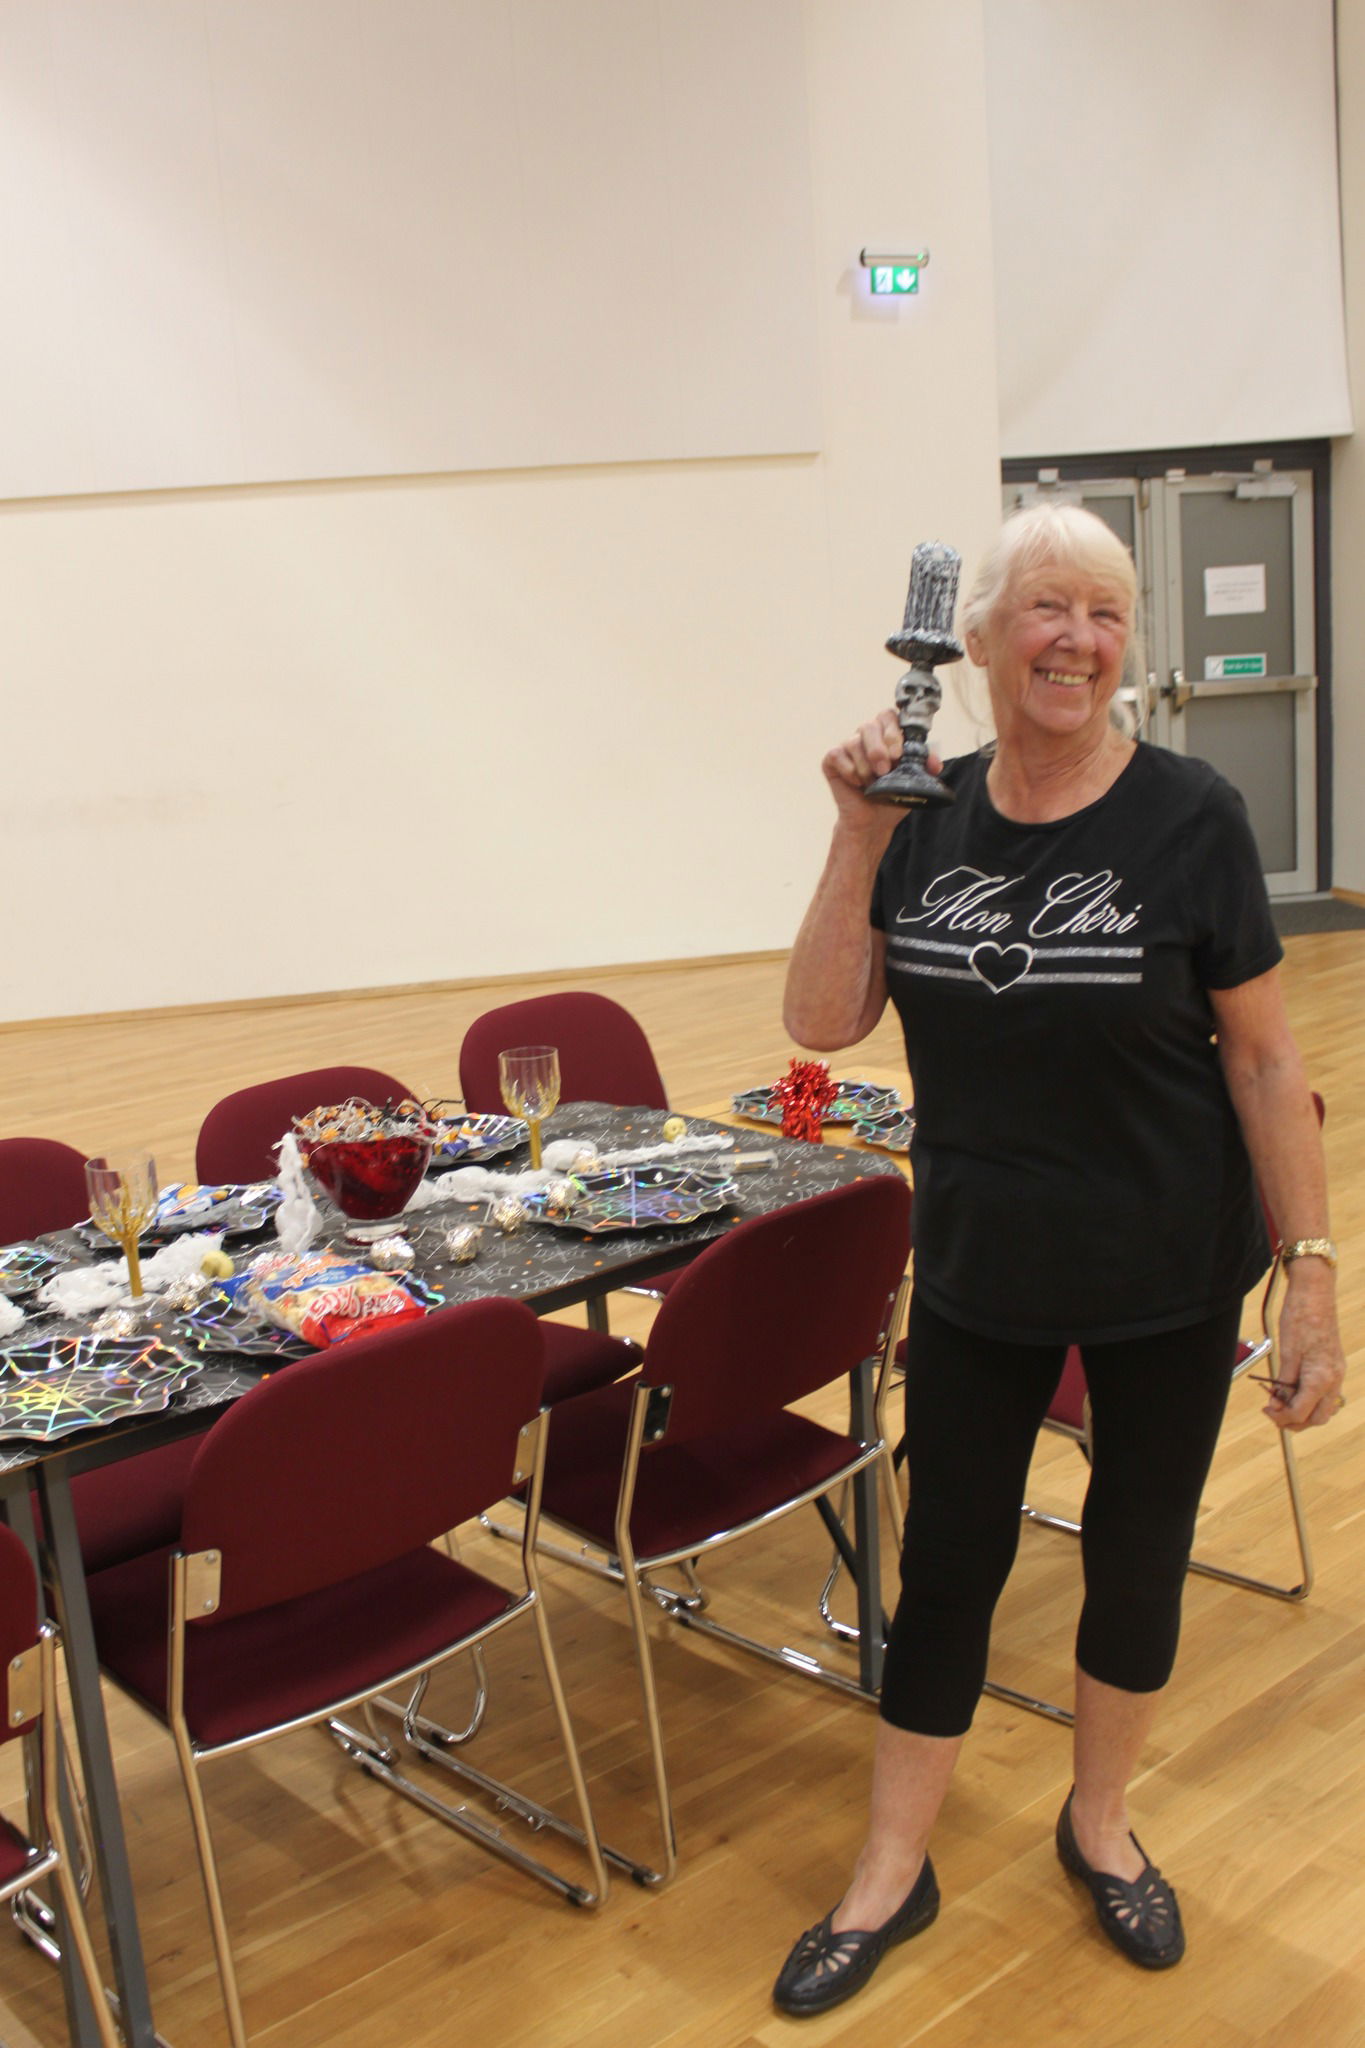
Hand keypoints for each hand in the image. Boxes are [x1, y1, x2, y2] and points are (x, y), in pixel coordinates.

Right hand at [822, 712, 941, 823]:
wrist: (873, 822)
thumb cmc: (892, 798)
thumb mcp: (914, 783)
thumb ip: (925, 768)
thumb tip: (935, 762)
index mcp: (887, 736)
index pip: (888, 716)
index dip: (893, 732)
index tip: (898, 754)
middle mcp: (867, 737)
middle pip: (869, 725)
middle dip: (878, 749)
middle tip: (884, 771)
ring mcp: (848, 747)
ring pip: (853, 742)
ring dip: (865, 766)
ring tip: (872, 784)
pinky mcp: (832, 759)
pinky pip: (837, 754)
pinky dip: (849, 771)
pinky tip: (857, 784)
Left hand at [1263, 1275, 1346, 1430]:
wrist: (1316, 1293)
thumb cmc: (1300, 1317)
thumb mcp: (1287, 1351)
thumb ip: (1283, 1382)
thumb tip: (1277, 1405)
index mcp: (1321, 1378)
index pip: (1302, 1413)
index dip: (1282, 1417)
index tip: (1267, 1410)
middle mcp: (1334, 1379)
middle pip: (1318, 1418)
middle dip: (1296, 1421)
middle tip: (1274, 1413)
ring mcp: (1337, 1373)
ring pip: (1324, 1408)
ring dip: (1304, 1412)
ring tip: (1282, 1403)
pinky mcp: (1335, 1366)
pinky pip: (1326, 1394)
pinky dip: (1310, 1399)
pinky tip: (1294, 1391)